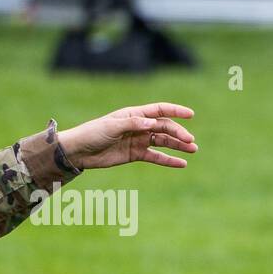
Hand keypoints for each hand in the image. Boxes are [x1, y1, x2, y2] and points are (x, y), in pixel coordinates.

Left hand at [57, 102, 197, 170]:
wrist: (78, 151)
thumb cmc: (93, 133)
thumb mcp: (112, 126)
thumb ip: (133, 124)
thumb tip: (153, 124)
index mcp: (134, 114)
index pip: (160, 110)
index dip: (176, 111)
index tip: (191, 115)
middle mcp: (139, 126)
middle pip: (164, 128)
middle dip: (178, 133)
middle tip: (190, 141)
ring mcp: (138, 140)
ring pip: (163, 142)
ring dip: (178, 145)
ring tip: (193, 150)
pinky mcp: (135, 155)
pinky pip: (156, 157)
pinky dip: (168, 160)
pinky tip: (182, 163)